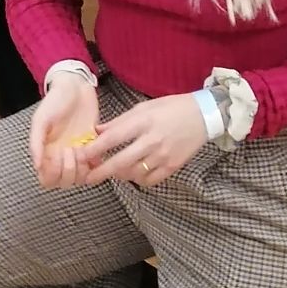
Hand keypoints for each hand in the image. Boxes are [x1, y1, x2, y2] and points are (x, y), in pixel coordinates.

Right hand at [28, 72, 99, 188]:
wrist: (76, 86)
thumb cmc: (55, 100)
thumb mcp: (41, 119)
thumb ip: (36, 142)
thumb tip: (36, 166)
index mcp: (46, 153)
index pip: (47, 180)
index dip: (53, 173)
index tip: (57, 154)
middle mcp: (61, 157)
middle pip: (64, 183)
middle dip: (68, 171)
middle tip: (71, 150)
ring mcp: (78, 154)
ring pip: (80, 179)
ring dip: (82, 168)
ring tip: (82, 148)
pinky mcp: (93, 147)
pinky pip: (95, 167)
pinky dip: (96, 163)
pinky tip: (93, 148)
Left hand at [82, 93, 208, 187]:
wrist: (203, 116)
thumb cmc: (171, 107)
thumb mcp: (144, 107)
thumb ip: (120, 121)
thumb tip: (97, 131)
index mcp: (143, 121)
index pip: (113, 138)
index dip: (95, 149)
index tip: (82, 156)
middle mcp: (152, 140)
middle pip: (121, 162)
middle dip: (102, 172)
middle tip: (88, 178)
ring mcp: (163, 156)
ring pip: (134, 174)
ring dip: (120, 174)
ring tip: (115, 170)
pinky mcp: (173, 167)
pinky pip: (150, 180)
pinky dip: (139, 179)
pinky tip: (135, 172)